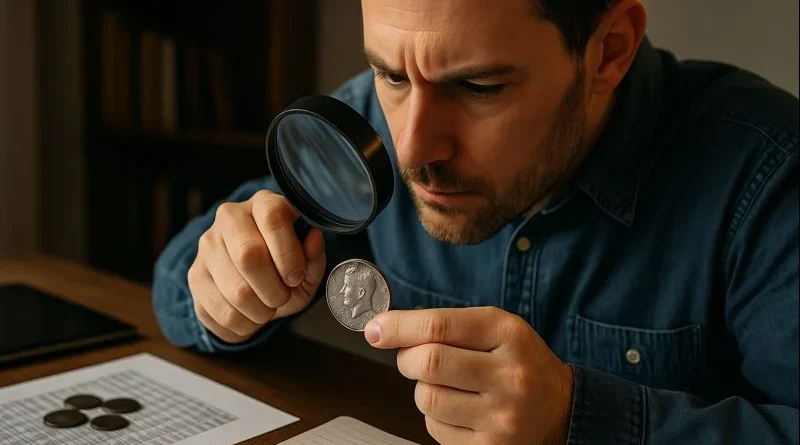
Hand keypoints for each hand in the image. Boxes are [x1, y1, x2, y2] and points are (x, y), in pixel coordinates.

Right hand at [188, 190, 325, 343]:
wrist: (253, 280)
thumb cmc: (284, 267)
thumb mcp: (307, 263)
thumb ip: (314, 255)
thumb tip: (314, 238)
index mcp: (263, 204)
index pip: (272, 218)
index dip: (288, 254)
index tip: (295, 278)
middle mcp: (230, 218)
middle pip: (249, 256)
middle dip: (274, 290)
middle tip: (282, 297)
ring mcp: (207, 246)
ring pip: (236, 291)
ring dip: (261, 312)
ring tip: (267, 308)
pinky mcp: (194, 275)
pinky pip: (222, 312)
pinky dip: (244, 325)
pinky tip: (250, 316)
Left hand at [365, 307, 573, 444]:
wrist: (560, 409)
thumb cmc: (518, 362)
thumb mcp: (496, 330)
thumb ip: (445, 325)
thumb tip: (383, 329)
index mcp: (509, 335)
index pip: (439, 325)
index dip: (398, 326)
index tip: (376, 328)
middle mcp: (510, 376)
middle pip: (428, 362)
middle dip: (407, 358)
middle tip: (412, 358)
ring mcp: (502, 416)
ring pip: (427, 398)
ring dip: (423, 389)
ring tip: (445, 385)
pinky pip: (436, 428)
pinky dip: (436, 416)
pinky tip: (459, 409)